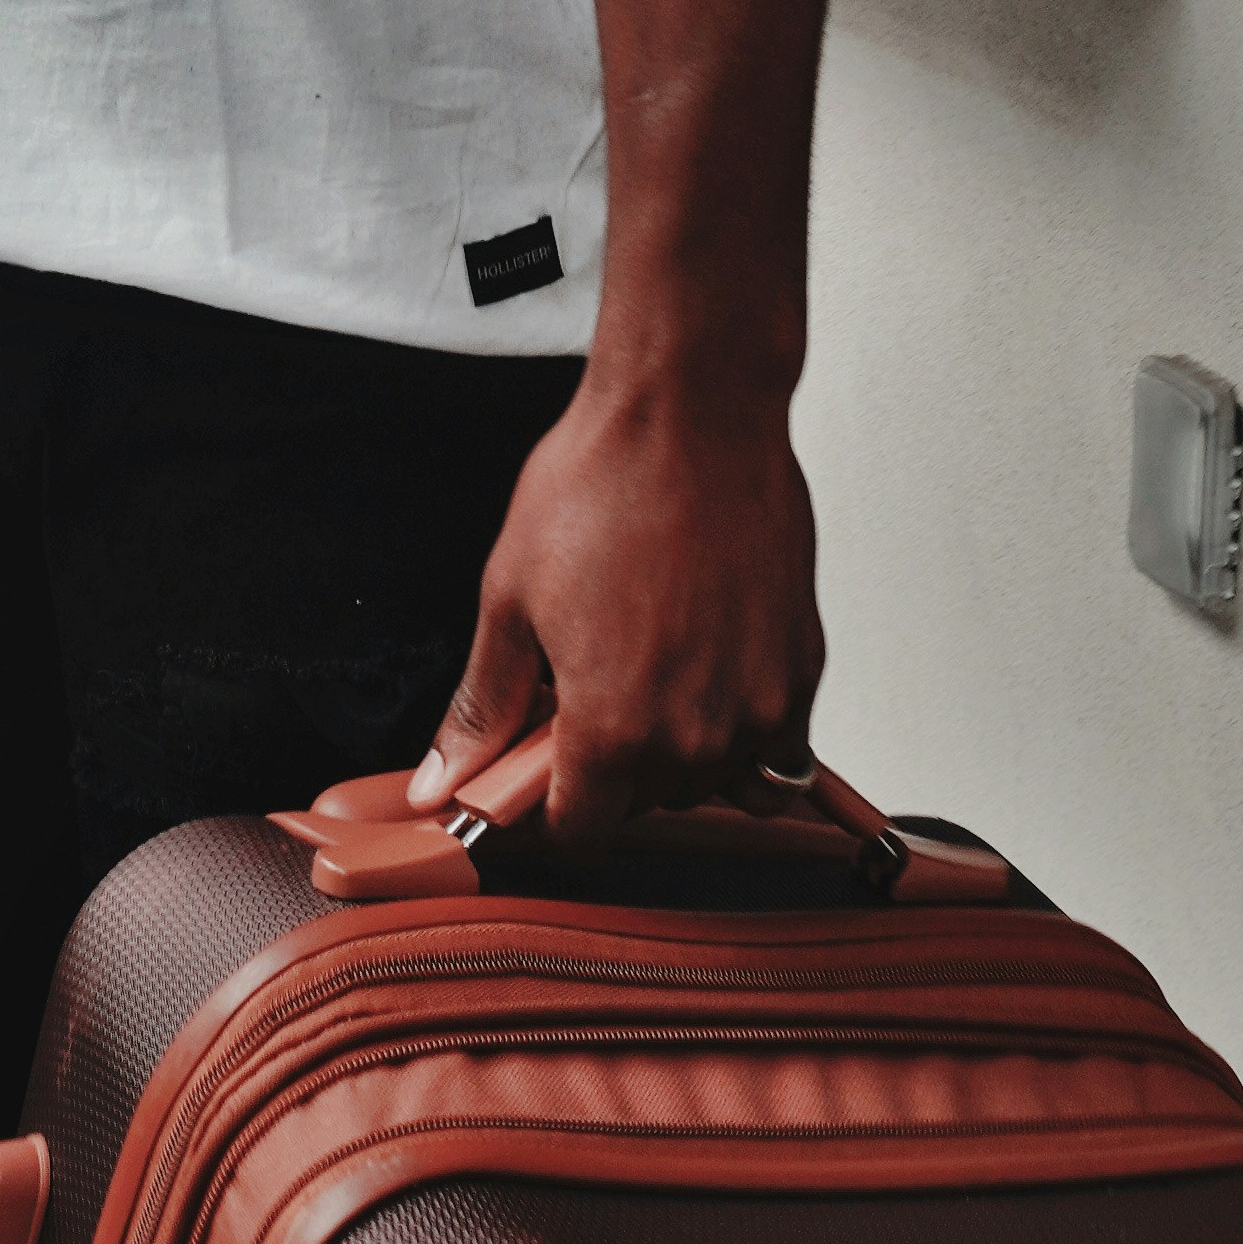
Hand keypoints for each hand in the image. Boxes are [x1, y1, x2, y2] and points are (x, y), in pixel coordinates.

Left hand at [409, 367, 820, 834]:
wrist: (695, 413)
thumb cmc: (604, 484)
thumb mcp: (511, 597)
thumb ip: (485, 706)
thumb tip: (439, 781)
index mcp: (611, 729)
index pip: (579, 830)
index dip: (548, 801)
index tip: (542, 764)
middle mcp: (693, 737)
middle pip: (645, 802)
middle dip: (610, 760)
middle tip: (592, 682)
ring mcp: (758, 709)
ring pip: (711, 778)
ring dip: (677, 743)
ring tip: (651, 658)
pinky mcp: (803, 671)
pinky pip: (775, 744)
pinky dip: (741, 722)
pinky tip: (706, 659)